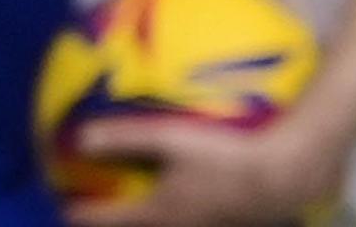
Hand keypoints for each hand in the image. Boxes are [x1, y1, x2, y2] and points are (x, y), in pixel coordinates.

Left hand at [64, 114, 343, 226]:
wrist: (288, 174)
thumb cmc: (226, 155)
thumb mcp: (170, 139)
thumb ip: (125, 138)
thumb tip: (79, 138)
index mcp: (162, 214)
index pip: (112, 222)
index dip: (85, 215)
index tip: (67, 210)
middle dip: (118, 224)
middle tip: (98, 214)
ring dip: (150, 222)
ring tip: (143, 211)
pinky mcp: (232, 226)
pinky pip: (198, 224)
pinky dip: (176, 218)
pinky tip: (188, 203)